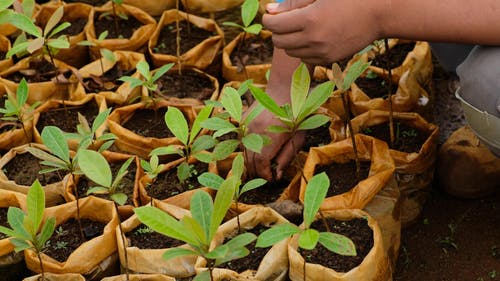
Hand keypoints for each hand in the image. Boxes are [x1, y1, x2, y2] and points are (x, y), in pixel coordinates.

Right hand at [245, 103, 304, 180]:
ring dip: (250, 163)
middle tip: (266, 176)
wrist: (283, 91)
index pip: (261, 165)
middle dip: (257, 172)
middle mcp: (255, 133)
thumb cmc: (295, 116)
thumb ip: (286, 157)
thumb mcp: (297, 138)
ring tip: (260, 167)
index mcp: (271, 138)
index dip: (265, 175)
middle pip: (250, 161)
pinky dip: (247, 150)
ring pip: (243, 152)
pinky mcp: (242, 122)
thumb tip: (277, 174)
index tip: (271, 179)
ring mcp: (246, 127)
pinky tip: (256, 152)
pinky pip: (241, 141)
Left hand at [263, 0, 383, 64]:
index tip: (270, 15)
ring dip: (290, 41)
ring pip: (291, 52)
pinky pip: (305, 59)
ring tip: (300, 28)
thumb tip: (269, 10)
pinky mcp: (329, 60)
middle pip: (279, 41)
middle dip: (277, 31)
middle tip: (284, 21)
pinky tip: (313, 37)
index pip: (274, 25)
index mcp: (309, 18)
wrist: (378, 13)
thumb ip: (292, 3)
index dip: (268, 19)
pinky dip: (303, 50)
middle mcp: (313, 38)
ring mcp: (321, 52)